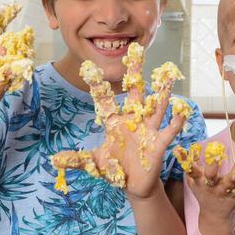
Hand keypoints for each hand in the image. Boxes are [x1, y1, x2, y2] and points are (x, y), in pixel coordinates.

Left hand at [51, 43, 189, 199]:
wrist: (134, 185)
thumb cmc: (115, 168)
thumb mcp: (95, 164)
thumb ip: (77, 159)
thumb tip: (54, 159)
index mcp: (115, 122)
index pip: (105, 101)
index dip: (98, 86)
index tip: (90, 68)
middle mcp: (133, 120)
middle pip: (135, 92)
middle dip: (135, 72)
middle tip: (136, 50)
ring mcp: (148, 130)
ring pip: (156, 106)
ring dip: (163, 91)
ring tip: (168, 73)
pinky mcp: (159, 143)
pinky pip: (169, 130)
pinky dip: (176, 121)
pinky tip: (181, 110)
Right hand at [174, 142, 234, 222]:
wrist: (214, 216)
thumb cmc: (203, 194)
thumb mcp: (193, 182)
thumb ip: (188, 165)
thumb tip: (181, 148)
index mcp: (200, 182)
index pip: (191, 170)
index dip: (185, 160)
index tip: (182, 149)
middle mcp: (212, 187)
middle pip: (211, 177)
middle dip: (212, 167)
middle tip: (215, 154)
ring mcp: (225, 191)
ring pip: (232, 180)